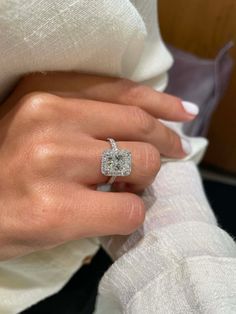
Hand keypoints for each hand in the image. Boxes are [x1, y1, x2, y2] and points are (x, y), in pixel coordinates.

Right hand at [0, 72, 197, 259]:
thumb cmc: (5, 167)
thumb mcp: (37, 125)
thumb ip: (82, 117)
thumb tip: (140, 127)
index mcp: (43, 93)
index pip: (121, 92)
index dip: (161, 103)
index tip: (183, 114)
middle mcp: (49, 120)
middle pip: (140, 127)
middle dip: (166, 143)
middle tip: (175, 154)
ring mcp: (53, 163)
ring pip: (142, 165)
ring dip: (144, 181)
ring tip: (128, 188)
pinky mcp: (57, 210)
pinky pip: (127, 209)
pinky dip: (130, 213)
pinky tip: (113, 212)